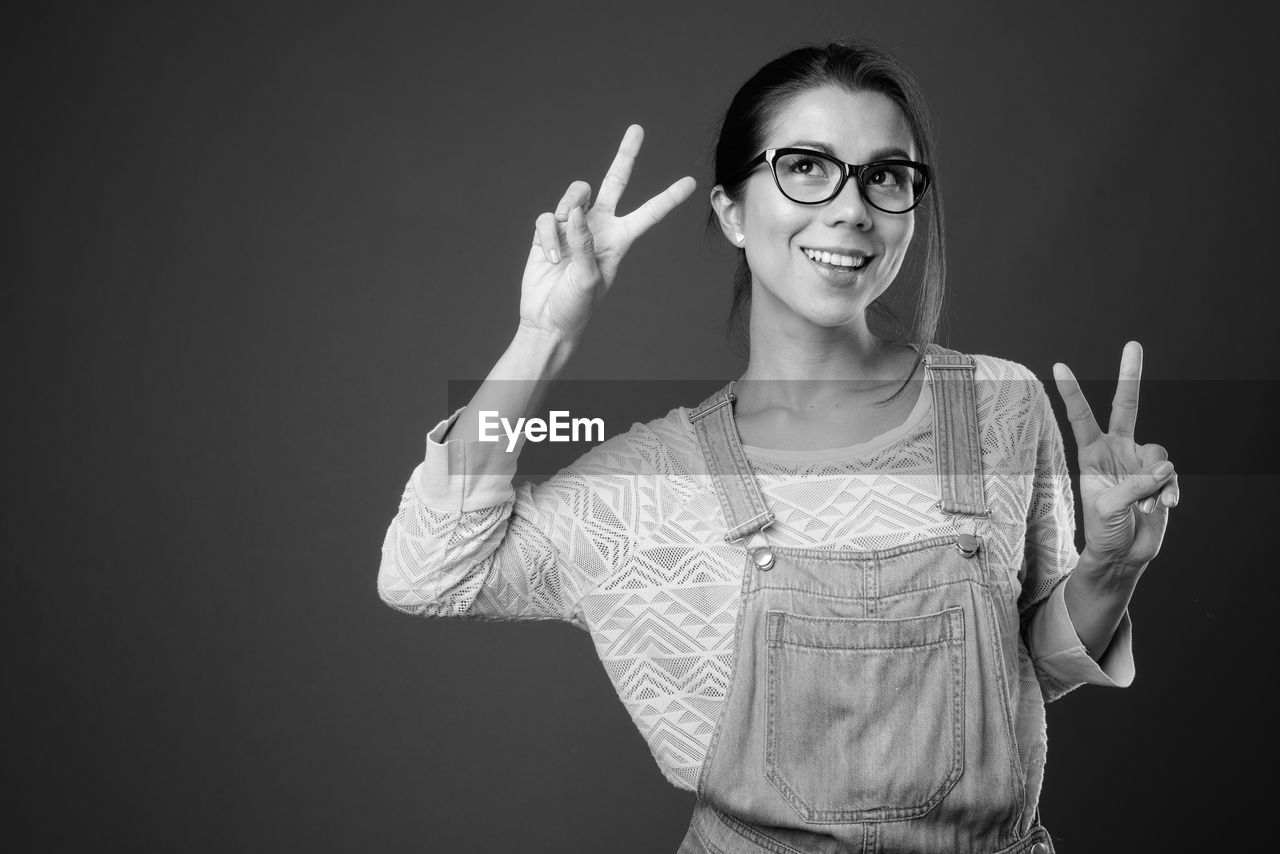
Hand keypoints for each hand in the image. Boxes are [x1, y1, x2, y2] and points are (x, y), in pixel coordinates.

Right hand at [519, 124, 696, 342]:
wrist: (546, 320)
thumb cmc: (576, 306)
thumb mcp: (589, 278)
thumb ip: (584, 243)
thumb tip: (575, 212)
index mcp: (620, 240)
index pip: (648, 214)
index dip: (668, 198)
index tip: (691, 183)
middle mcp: (599, 227)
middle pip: (615, 182)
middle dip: (625, 155)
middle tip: (638, 129)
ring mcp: (572, 226)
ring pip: (575, 194)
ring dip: (567, 212)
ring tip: (562, 247)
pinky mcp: (548, 230)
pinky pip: (547, 217)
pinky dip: (546, 236)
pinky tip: (549, 256)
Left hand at [1052, 341, 1179, 570]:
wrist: (1124, 554)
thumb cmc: (1104, 531)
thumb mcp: (1108, 508)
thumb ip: (1134, 485)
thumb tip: (1164, 469)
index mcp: (1092, 454)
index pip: (1082, 417)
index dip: (1072, 393)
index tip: (1058, 366)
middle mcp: (1117, 451)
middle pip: (1127, 407)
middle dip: (1130, 376)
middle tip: (1133, 344)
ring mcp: (1140, 462)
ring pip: (1159, 454)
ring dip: (1155, 483)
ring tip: (1144, 506)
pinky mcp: (1161, 477)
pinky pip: (1172, 476)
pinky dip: (1169, 493)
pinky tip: (1162, 508)